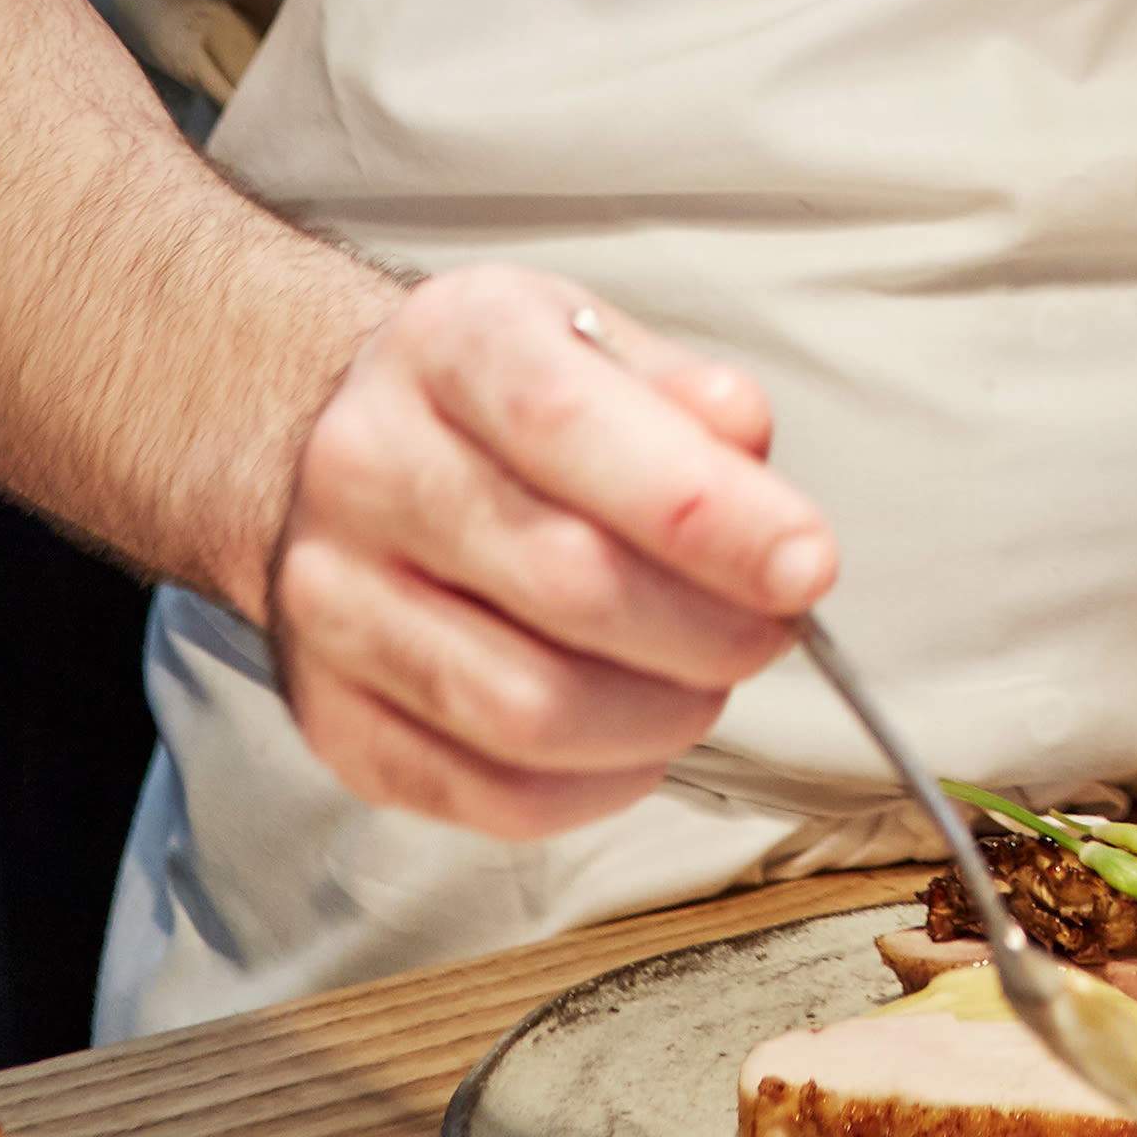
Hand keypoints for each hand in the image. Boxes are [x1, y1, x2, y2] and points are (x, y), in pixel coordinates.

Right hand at [249, 270, 840, 836]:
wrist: (330, 452)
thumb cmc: (495, 404)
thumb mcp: (592, 343)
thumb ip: (683, 392)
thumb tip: (746, 453)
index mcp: (449, 346)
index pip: (571, 429)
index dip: (707, 513)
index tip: (806, 565)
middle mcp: (366, 468)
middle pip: (565, 581)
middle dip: (710, 629)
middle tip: (768, 629)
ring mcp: (331, 600)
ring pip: (527, 708)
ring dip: (660, 717)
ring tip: (701, 682)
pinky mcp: (331, 715)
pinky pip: (488, 793)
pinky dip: (596, 787)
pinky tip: (633, 739)